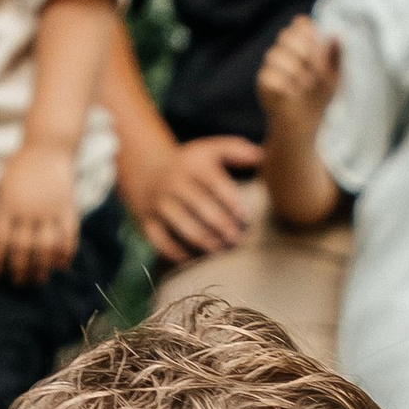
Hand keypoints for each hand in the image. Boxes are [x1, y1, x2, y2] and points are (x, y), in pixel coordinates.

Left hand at [0, 135, 82, 283]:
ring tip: (38, 279)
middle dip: (20, 270)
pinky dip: (65, 254)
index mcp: (8, 205)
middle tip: (18, 283)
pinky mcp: (68, 208)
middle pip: (23, 249)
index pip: (0, 240)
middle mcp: (28, 210)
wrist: (48, 147)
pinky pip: (68, 237)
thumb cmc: (19, 168)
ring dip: (42, 267)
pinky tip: (60, 266)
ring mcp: (50, 210)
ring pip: (46, 247)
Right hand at [135, 132, 263, 263]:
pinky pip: (162, 242)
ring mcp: (159, 204)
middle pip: (201, 207)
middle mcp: (174, 183)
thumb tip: (263, 155)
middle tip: (236, 240)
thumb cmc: (190, 164)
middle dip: (222, 226)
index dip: (231, 202)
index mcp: (193, 165)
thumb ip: (236, 149)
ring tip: (220, 250)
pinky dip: (178, 253)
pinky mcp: (147, 222)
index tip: (245, 218)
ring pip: (183, 226)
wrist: (145, 170)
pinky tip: (194, 258)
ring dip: (205, 242)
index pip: (215, 183)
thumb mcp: (209, 150)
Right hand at [257, 18, 341, 123]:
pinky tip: (295, 93)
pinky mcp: (263, 84)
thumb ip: (336, 57)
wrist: (307, 125)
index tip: (322, 50)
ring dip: (294, 69)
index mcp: (302, 45)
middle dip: (304, 51)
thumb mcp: (335, 77)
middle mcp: (285, 51)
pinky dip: (284, 84)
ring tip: (308, 84)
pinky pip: (267, 75)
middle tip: (318, 70)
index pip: (300, 25)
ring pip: (274, 55)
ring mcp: (271, 67)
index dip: (310, 34)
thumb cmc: (320, 98)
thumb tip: (337, 35)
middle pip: (286, 36)